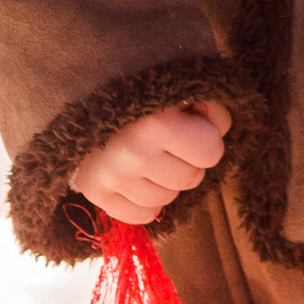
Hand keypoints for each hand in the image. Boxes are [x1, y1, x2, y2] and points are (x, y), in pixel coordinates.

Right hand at [68, 102, 230, 224]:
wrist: (84, 94)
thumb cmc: (144, 93)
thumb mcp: (181, 88)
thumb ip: (209, 108)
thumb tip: (219, 130)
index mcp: (156, 124)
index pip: (211, 153)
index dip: (206, 138)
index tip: (190, 124)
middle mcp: (131, 154)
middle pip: (190, 179)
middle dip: (186, 161)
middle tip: (167, 140)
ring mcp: (110, 176)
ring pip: (166, 200)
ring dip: (164, 181)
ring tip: (148, 154)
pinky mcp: (94, 192)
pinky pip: (143, 215)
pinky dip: (144, 201)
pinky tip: (135, 175)